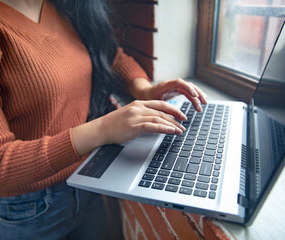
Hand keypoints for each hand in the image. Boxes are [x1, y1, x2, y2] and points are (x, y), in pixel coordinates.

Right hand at [72, 100, 186, 155]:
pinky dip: (164, 128)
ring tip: (180, 130)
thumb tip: (156, 122)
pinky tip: (171, 131)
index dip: (173, 109)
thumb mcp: (130, 116)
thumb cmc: (114, 125)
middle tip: (184, 123)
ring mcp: (135, 116)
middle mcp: (138, 108)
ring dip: (172, 124)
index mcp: (138, 104)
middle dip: (176, 117)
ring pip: (159, 118)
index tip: (181, 115)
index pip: (160, 104)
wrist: (100, 129)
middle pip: (162, 110)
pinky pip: (152, 126)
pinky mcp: (133, 126)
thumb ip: (143, 116)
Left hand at [131, 78, 207, 111]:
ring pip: (189, 89)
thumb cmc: (146, 97)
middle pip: (188, 85)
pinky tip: (198, 104)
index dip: (188, 88)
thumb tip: (171, 116)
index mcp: (165, 85)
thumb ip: (161, 108)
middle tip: (203, 102)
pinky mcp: (176, 91)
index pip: (179, 83)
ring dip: (197, 96)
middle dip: (197, 93)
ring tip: (203, 104)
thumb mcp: (152, 103)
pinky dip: (194, 98)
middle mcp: (172, 85)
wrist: (143, 93)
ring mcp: (175, 87)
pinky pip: (187, 93)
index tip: (194, 95)